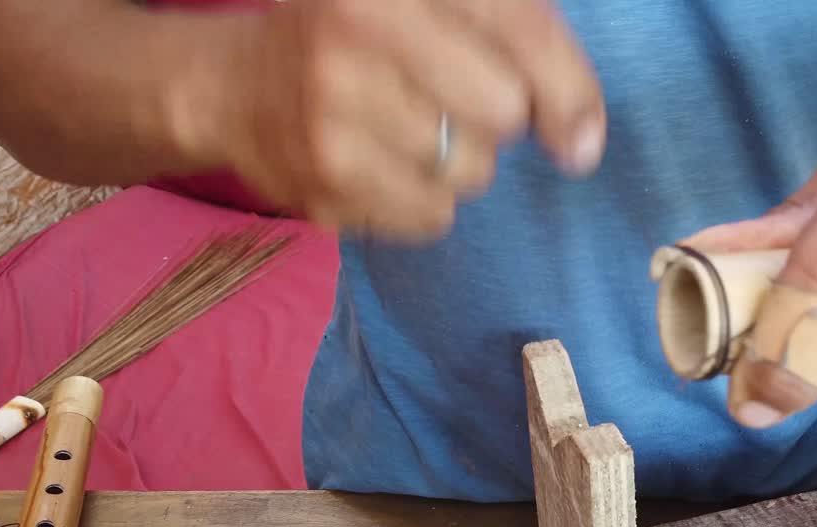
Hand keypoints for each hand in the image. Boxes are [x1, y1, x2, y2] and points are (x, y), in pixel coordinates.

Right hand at [189, 0, 604, 238]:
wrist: (233, 88)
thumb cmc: (358, 39)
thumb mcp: (427, 4)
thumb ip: (520, 42)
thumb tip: (583, 145)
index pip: (523, 28)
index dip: (568, 88)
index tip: (578, 135)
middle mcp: (359, 26)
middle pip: (505, 112)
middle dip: (497, 119)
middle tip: (449, 103)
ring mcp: (334, 108)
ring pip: (471, 172)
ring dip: (456, 162)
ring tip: (400, 129)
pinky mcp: (323, 180)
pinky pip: (433, 216)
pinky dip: (423, 202)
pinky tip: (381, 166)